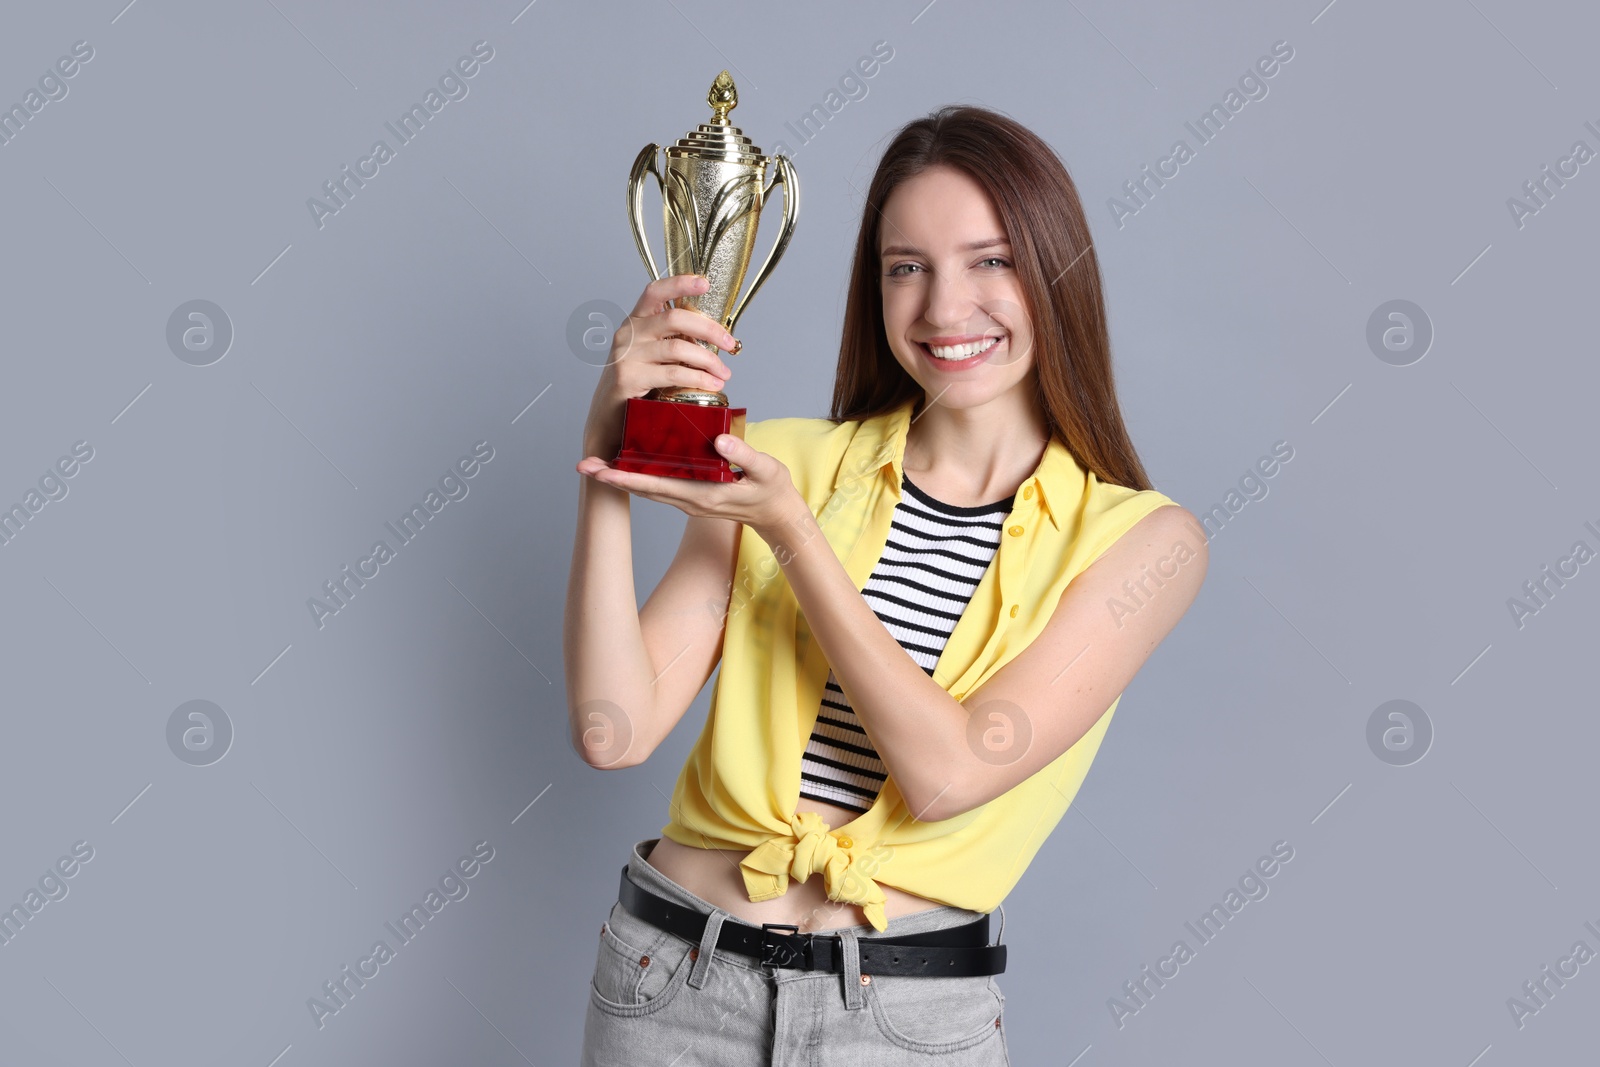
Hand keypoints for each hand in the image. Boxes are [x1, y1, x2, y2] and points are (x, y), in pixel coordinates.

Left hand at [576, 432, 800, 531]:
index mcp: (703, 495)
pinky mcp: (691, 495)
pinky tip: (629, 463)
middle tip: (584, 464)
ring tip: (596, 465)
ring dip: (622, 478)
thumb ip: (744, 454)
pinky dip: (640, 476)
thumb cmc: (773, 491)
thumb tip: (719, 440)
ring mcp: (689, 500)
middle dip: (612, 478)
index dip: (626, 478)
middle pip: (643, 489)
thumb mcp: (766, 470)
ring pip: (648, 488)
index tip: (601, 471)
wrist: (779, 515)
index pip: (656, 485)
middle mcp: (689, 500)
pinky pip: (660, 485)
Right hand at [581, 274, 738, 455]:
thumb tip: (714, 338)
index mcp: (635, 321)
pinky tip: (712, 383)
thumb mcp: (651, 354)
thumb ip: (672, 341)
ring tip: (724, 373)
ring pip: (678, 348)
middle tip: (730, 343)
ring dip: (708, 360)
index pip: (655, 292)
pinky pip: (673, 373)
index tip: (705, 283)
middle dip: (709, 329)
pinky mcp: (630, 378)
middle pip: (674, 318)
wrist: (608, 416)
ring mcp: (627, 355)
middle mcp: (628, 333)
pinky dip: (698, 378)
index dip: (679, 283)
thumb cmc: (636, 383)